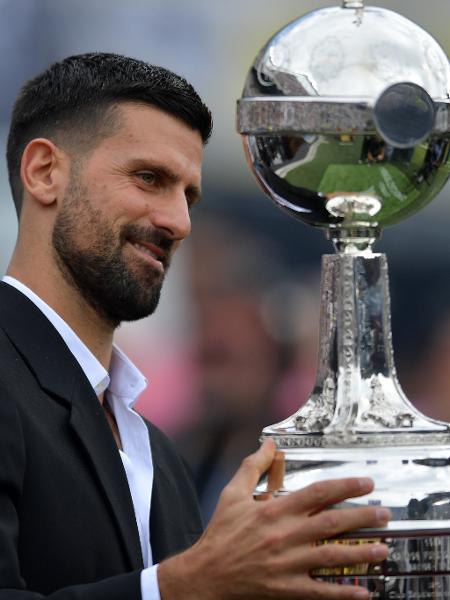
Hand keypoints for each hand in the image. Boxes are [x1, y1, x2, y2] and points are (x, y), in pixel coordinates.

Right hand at [157, 439, 389, 598]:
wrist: (206, 573)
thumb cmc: (221, 532)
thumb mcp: (233, 493)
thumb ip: (253, 466)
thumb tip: (269, 444)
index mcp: (275, 510)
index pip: (318, 494)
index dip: (345, 486)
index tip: (365, 483)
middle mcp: (286, 535)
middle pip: (332, 523)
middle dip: (363, 517)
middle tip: (385, 514)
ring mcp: (288, 564)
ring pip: (332, 557)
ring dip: (361, 552)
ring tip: (383, 548)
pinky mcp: (287, 588)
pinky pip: (320, 592)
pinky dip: (342, 593)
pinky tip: (363, 592)